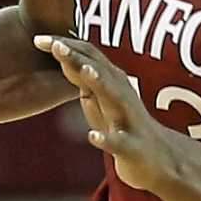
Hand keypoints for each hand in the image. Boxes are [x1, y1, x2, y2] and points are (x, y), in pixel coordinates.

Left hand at [33, 36, 184, 192]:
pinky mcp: (134, 148)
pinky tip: (92, 137)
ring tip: (85, 71)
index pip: (89, 58)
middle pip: (101, 70)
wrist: (161, 161)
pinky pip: (120, 143)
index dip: (66, 47)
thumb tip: (64, 59)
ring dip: (101, 83)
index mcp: (113, 84)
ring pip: (116, 98)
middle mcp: (123, 96)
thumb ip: (85, 81)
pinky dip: (107, 139)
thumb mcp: (102, 102)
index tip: (39, 39)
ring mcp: (129, 121)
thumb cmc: (126, 128)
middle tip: (54, 43)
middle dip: (78, 56)